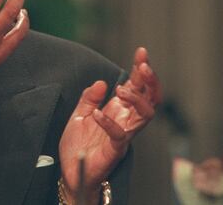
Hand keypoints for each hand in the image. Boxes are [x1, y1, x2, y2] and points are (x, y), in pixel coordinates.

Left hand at [59, 47, 161, 203]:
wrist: (71, 171)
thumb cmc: (78, 144)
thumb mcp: (79, 114)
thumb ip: (89, 97)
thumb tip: (101, 82)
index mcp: (119, 109)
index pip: (137, 86)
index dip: (141, 69)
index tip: (142, 52)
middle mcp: (126, 120)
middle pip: (150, 99)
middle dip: (150, 81)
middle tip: (144, 66)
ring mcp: (124, 135)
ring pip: (145, 116)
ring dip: (136, 99)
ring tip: (120, 89)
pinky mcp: (115, 150)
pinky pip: (120, 135)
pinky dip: (110, 123)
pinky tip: (97, 113)